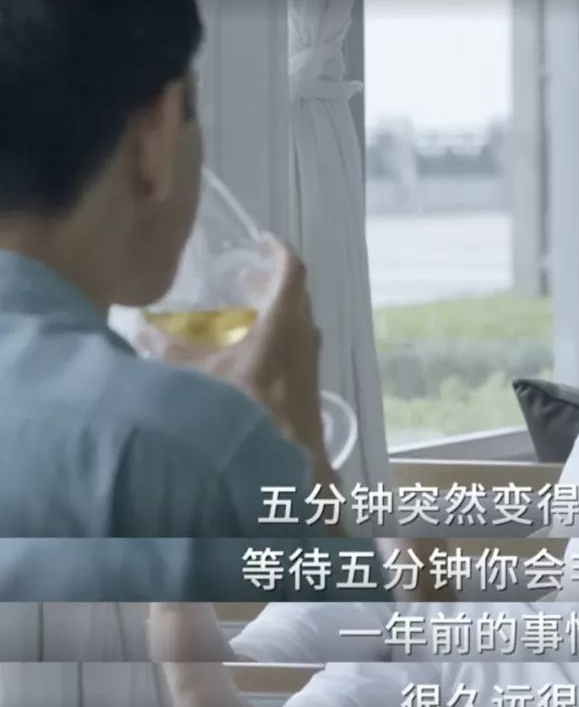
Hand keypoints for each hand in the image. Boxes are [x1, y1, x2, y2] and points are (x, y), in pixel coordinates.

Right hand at [137, 234, 327, 461]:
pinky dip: (278, 342)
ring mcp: (310, 366)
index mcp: (284, 324)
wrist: (283, 465)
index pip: (291, 272)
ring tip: (244, 317)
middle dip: (271, 284)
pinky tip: (251, 358)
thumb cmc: (243, 411)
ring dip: (275, 315)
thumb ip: (168, 350)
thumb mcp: (197, 376)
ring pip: (298, 327)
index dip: (278, 251)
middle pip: (296, 299)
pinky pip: (297, 352)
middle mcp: (304, 340)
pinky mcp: (309, 390)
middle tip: (244, 280)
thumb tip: (140, 328)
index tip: (262, 241)